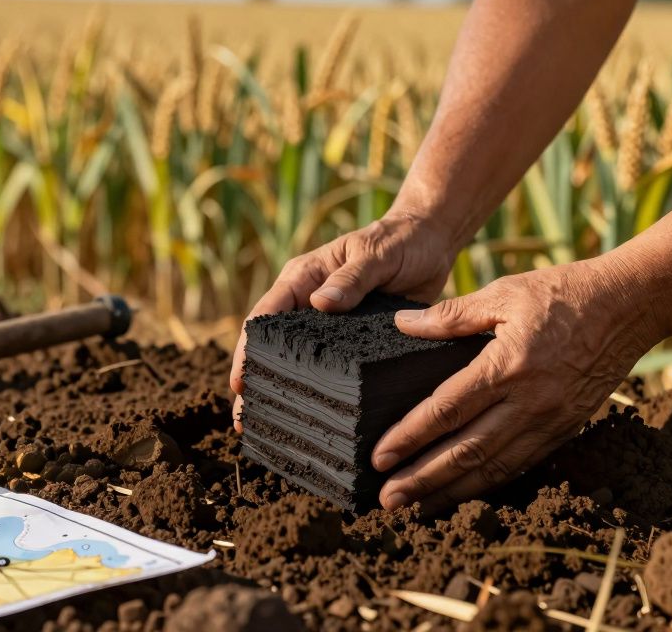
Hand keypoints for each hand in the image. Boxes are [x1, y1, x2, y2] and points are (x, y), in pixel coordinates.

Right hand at [231, 210, 458, 431]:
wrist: (431, 242)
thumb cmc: (400, 241)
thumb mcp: (376, 254)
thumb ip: (352, 278)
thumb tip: (320, 303)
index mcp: (304, 278)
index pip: (265, 316)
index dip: (249, 350)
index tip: (240, 382)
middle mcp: (308, 304)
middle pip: (272, 347)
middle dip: (257, 382)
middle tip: (244, 422)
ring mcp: (328, 325)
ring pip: (297, 362)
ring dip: (283, 392)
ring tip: (269, 430)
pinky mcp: (352, 341)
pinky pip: (330, 368)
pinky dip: (319, 390)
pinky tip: (316, 419)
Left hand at [372, 252, 664, 513]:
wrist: (630, 306)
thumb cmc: (563, 293)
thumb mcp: (504, 292)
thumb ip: (451, 314)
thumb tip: (402, 324)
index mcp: (507, 365)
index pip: (447, 410)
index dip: (410, 437)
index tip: (380, 457)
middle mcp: (529, 402)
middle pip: (466, 451)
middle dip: (422, 479)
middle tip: (387, 499)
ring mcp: (550, 420)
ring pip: (493, 467)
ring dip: (451, 491)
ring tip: (417, 507)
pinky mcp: (565, 429)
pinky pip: (520, 464)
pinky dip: (488, 482)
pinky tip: (463, 492)